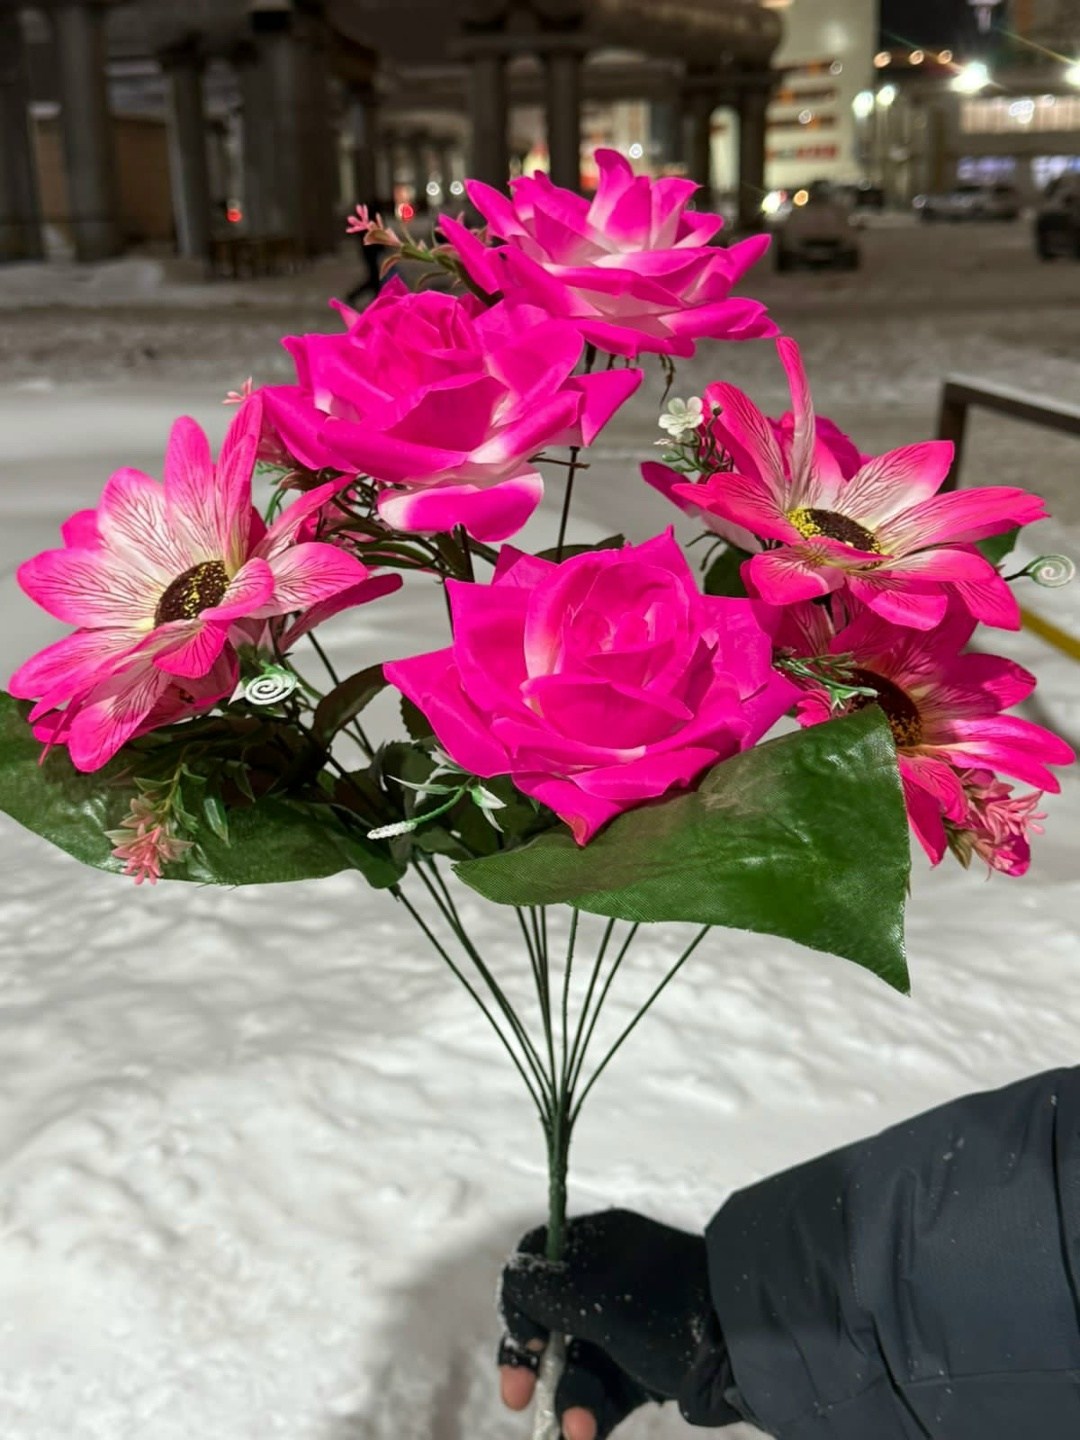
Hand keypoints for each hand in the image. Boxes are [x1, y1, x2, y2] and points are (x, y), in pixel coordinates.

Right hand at [497, 1209, 741, 1438]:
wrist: (749, 1349)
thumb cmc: (669, 1311)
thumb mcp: (599, 1298)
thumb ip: (542, 1289)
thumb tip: (511, 1280)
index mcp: (597, 1244)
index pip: (535, 1260)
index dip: (518, 1300)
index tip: (525, 1337)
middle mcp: (605, 1280)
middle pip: (546, 1320)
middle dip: (530, 1363)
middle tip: (517, 1397)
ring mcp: (623, 1327)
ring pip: (573, 1364)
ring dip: (566, 1398)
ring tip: (574, 1433)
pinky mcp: (641, 1368)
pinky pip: (602, 1392)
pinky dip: (590, 1414)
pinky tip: (584, 1438)